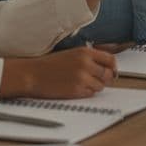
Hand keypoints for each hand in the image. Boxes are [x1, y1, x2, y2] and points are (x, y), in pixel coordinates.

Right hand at [0, 47, 116, 98]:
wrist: (32, 74)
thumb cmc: (50, 64)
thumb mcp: (71, 54)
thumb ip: (89, 58)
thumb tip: (107, 68)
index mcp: (85, 52)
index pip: (110, 59)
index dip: (113, 67)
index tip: (111, 71)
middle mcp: (86, 64)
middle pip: (108, 74)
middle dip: (105, 79)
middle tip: (97, 80)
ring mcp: (82, 78)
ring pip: (100, 86)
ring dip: (94, 86)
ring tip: (81, 83)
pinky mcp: (77, 90)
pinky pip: (90, 94)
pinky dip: (86, 93)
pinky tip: (75, 88)